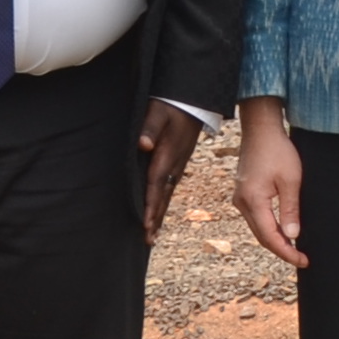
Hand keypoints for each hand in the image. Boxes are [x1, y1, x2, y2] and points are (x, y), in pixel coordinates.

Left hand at [136, 109, 205, 236]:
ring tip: (153, 234)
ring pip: (168, 193)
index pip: (156, 183)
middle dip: (156, 218)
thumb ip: (149, 127)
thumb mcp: (159, 110)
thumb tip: (143, 144)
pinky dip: (164, 201)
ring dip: (160, 214)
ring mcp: (179, 163)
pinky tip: (160, 209)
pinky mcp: (179, 161)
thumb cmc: (173, 103)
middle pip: (163, 195)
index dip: (150, 203)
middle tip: (148, 239)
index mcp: (168, 152)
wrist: (195, 98)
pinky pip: (171, 186)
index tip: (145, 223)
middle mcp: (175, 162)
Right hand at [232, 102, 306, 270]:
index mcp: (253, 201)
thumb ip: (290, 209)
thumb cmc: (278, 151)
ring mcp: (240, 198)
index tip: (303, 260)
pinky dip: (268, 227)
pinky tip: (282, 230)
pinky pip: (256, 218)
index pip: (270, 237)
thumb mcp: (291, 180)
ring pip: (258, 228)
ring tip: (295, 248)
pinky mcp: (243, 193)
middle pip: (261, 236)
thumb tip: (292, 236)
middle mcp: (242, 203)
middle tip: (302, 258)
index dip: (286, 252)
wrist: (261, 130)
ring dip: (275, 239)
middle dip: (281, 249)